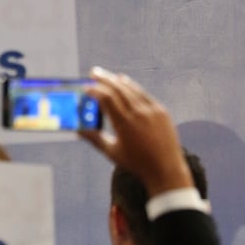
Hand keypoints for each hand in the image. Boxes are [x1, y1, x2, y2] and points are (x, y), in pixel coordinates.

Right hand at [79, 67, 193, 196]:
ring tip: (106, 76)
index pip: (106, 98)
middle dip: (103, 79)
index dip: (95, 91)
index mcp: (125, 124)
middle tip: (93, 73)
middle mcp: (138, 114)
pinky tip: (124, 82)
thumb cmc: (137, 164)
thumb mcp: (113, 152)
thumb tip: (78, 129)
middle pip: (118, 89)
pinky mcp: (161, 111)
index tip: (86, 88)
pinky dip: (131, 86)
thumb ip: (94, 138)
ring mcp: (151, 111)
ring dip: (116, 80)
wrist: (166, 171)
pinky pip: (143, 93)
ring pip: (131, 88)